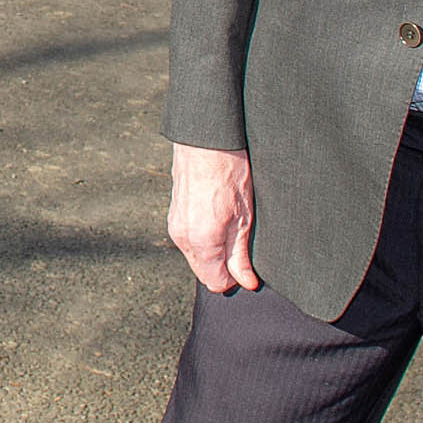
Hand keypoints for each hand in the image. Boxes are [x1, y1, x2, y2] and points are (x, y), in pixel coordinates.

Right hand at [168, 142, 260, 292]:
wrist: (206, 141)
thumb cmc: (229, 173)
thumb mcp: (244, 218)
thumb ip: (241, 256)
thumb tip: (246, 282)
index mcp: (201, 241)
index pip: (216, 282)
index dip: (236, 278)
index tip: (248, 264)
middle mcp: (182, 237)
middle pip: (204, 271)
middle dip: (223, 267)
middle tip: (242, 242)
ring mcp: (175, 225)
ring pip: (196, 256)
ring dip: (214, 251)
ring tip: (230, 225)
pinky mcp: (173, 214)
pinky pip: (189, 240)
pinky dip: (204, 238)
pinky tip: (217, 217)